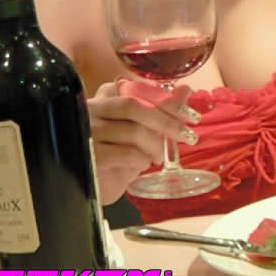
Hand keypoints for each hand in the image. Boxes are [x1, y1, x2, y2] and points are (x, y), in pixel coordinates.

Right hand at [88, 79, 200, 204]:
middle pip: (134, 106)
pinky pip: (126, 153)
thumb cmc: (113, 154)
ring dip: (154, 145)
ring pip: (133, 130)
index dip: (165, 99)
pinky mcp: (90, 155)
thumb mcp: (138, 129)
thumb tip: (184, 90)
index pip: (136, 89)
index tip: (188, 112)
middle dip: (166, 121)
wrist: (86, 186)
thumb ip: (159, 108)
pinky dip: (142, 159)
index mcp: (104, 97)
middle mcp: (92, 109)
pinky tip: (142, 164)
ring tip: (158, 156)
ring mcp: (88, 131)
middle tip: (187, 135)